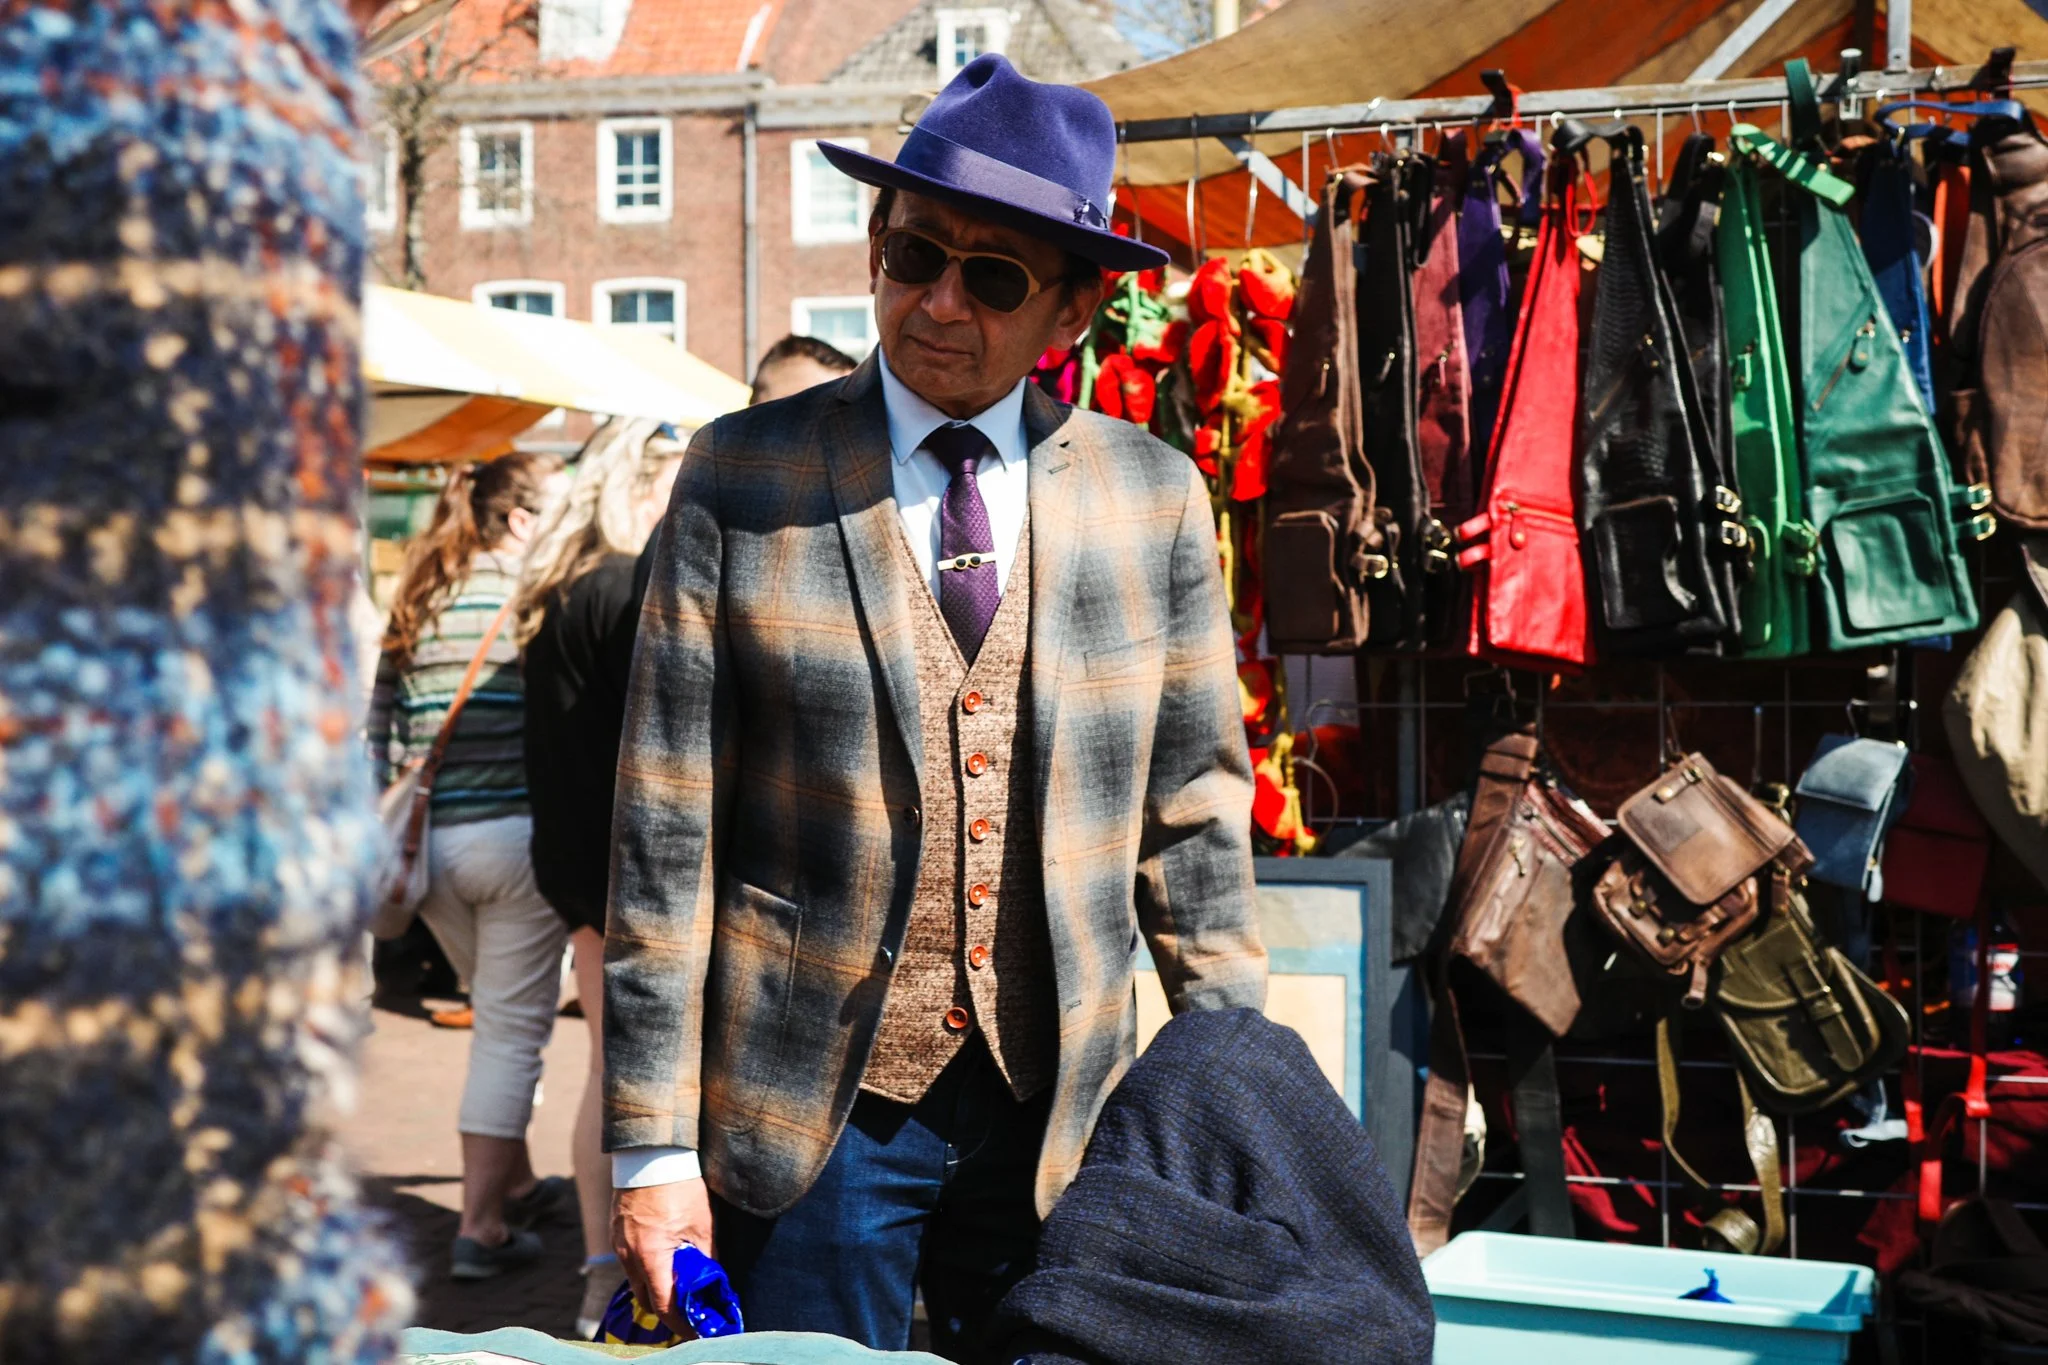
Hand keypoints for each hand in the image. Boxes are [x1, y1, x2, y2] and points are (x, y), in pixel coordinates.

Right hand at [612, 1177, 714, 1336]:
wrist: (652, 1152)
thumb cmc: (681, 1185)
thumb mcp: (703, 1223)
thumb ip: (707, 1256)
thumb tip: (714, 1278)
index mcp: (651, 1256)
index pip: (662, 1304)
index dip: (678, 1322)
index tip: (692, 1331)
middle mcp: (629, 1254)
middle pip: (645, 1297)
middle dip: (666, 1309)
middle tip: (687, 1311)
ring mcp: (620, 1243)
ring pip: (635, 1279)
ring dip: (654, 1286)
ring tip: (677, 1285)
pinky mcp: (617, 1231)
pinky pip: (629, 1260)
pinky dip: (645, 1268)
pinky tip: (663, 1259)